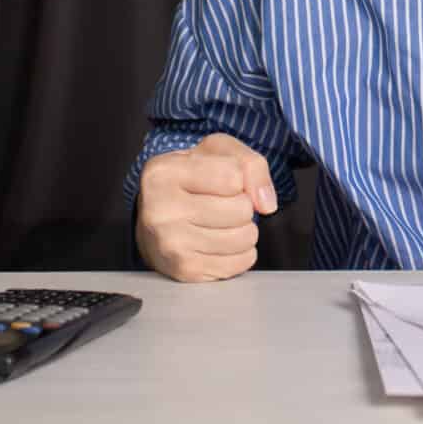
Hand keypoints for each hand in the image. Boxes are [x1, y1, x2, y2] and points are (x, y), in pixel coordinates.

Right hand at [135, 132, 276, 281]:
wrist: (156, 219)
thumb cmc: (189, 180)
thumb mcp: (217, 152)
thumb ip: (251, 164)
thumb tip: (266, 204)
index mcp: (164, 172)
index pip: (232, 175)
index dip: (238, 177)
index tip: (220, 179)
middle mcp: (161, 210)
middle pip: (241, 209)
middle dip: (242, 205)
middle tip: (221, 203)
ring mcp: (170, 244)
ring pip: (243, 237)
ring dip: (244, 230)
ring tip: (222, 222)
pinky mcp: (185, 271)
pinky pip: (240, 262)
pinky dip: (240, 252)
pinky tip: (220, 242)